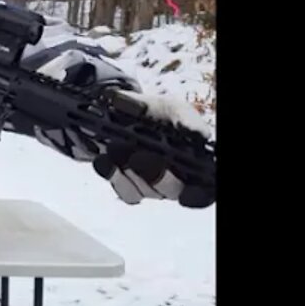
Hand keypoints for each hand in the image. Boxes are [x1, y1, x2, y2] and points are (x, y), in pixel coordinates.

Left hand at [93, 90, 214, 208]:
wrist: (127, 110)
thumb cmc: (159, 113)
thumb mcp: (173, 109)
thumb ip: (185, 120)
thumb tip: (197, 134)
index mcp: (193, 163)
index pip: (202, 190)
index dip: (197, 196)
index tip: (187, 194)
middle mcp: (174, 179)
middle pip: (169, 190)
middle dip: (154, 174)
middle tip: (139, 157)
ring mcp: (149, 184)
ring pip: (142, 191)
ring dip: (128, 172)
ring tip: (115, 148)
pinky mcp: (127, 183)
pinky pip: (121, 188)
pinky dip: (111, 173)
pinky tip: (102, 160)